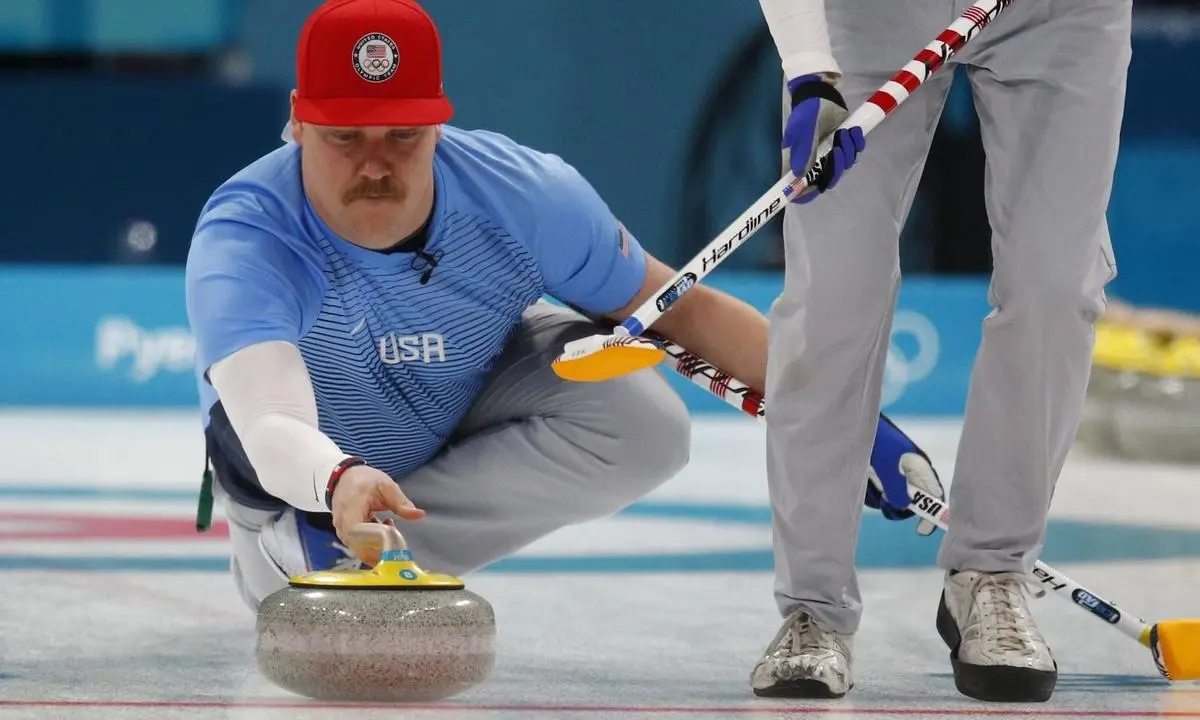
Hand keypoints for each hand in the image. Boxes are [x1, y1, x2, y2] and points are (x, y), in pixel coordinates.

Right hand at [329, 464, 424, 546]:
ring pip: (358, 547)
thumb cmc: (366, 480)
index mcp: (351, 508)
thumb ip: (401, 502)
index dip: (372, 545)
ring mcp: (340, 529)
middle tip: (397, 545)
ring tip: (392, 530)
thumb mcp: (386, 486)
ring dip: (376, 545)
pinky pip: (357, 544)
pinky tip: (383, 529)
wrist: (346, 477)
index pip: (356, 534)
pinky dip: (371, 542)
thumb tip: (419, 514)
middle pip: (357, 546)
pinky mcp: (344, 533)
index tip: (390, 547)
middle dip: (378, 550)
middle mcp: (341, 522)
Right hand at [783, 74, 865, 203]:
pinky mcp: (843, 146)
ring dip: (848, 152)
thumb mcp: (801, 130)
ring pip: (842, 167)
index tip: (819, 184)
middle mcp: (814, 163)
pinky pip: (854, 154)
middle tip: (838, 149)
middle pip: (827, 180)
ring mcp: (829, 155)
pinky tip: (854, 132)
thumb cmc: (806, 112)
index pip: (801, 189)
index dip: (809, 192)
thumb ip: (801, 152)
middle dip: (837, 167)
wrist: (821, 93)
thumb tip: (800, 174)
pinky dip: (857, 145)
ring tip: (846, 133)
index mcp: (799, 163)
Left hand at [864, 414, 944, 535]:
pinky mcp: (878, 475)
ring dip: (879, 496)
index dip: (933, 514)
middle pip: (911, 503)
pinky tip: (863, 478)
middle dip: (896, 505)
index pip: (935, 495)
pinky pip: (876, 493)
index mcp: (920, 468)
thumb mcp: (888, 464)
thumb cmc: (877, 440)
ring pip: (891, 500)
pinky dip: (869, 491)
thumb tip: (904, 506)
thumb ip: (897, 487)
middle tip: (883, 498)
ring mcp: (893, 475)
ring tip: (869, 478)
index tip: (921, 530)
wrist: (856, 426)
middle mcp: (909, 474)